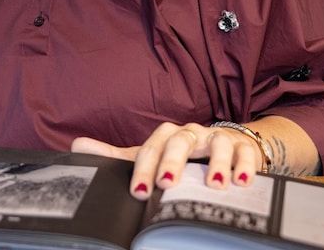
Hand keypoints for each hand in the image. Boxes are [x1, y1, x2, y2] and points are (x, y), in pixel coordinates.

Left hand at [71, 122, 262, 200]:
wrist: (226, 147)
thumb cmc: (183, 157)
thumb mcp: (151, 157)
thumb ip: (116, 156)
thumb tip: (77, 146)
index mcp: (167, 136)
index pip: (150, 148)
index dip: (143, 168)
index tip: (138, 191)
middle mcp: (191, 133)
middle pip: (180, 141)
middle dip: (173, 162)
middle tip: (167, 184)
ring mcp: (217, 138)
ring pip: (215, 143)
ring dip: (215, 163)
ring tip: (214, 185)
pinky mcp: (243, 146)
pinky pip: (245, 151)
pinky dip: (245, 165)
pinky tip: (242, 182)